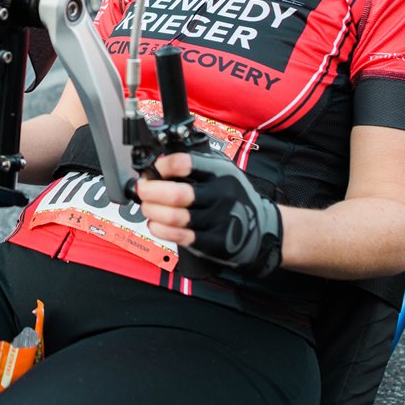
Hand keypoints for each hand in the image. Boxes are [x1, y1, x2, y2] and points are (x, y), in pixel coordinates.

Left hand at [137, 149, 282, 276]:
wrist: (262, 228)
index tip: (151, 170)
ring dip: (152, 211)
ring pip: (174, 216)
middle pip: (176, 193)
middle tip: (142, 190)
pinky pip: (179, 236)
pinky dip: (160, 229)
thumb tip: (157, 164)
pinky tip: (155, 224)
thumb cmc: (234, 196)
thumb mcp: (222, 172)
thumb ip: (195, 166)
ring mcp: (217, 220)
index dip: (161, 166)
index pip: (184, 163)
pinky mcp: (213, 242)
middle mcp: (220, 195)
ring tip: (147, 207)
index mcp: (220, 172)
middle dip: (150, 191)